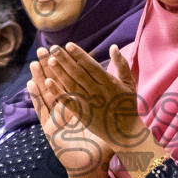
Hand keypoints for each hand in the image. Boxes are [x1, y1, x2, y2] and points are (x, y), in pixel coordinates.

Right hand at [29, 56, 113, 177]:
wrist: (91, 167)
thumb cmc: (101, 145)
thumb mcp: (108, 121)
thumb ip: (114, 101)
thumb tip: (122, 82)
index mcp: (80, 106)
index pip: (72, 80)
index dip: (66, 65)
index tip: (62, 49)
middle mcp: (66, 111)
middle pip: (56, 84)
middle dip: (49, 66)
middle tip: (43, 50)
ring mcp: (56, 119)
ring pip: (46, 94)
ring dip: (39, 78)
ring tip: (34, 63)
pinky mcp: (49, 129)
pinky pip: (42, 110)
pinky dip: (36, 97)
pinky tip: (31, 84)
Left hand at [36, 43, 152, 155]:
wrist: (125, 132)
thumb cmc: (127, 105)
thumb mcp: (129, 83)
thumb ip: (122, 64)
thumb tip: (113, 46)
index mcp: (109, 83)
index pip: (92, 66)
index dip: (80, 55)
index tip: (69, 45)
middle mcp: (98, 92)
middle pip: (78, 73)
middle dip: (65, 60)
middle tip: (54, 48)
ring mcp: (89, 104)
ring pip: (71, 85)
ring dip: (60, 73)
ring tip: (49, 61)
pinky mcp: (82, 114)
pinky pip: (68, 102)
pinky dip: (58, 92)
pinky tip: (48, 82)